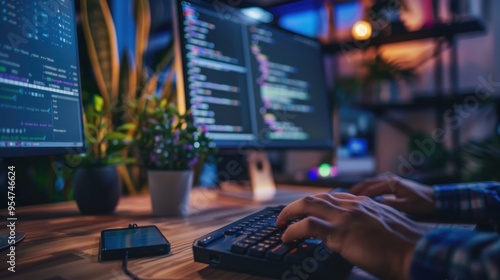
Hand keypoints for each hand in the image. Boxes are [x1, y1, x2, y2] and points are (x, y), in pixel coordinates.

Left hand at [277, 193, 424, 279]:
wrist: (418, 253)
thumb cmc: (408, 246)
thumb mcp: (388, 227)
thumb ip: (370, 224)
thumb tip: (359, 233)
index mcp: (364, 203)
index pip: (332, 197)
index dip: (315, 203)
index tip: (306, 210)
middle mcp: (353, 205)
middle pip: (315, 197)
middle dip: (296, 205)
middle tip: (285, 216)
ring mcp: (346, 218)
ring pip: (308, 206)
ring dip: (289, 214)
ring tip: (280, 224)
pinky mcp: (341, 233)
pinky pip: (308, 227)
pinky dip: (293, 231)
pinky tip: (287, 238)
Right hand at [349, 175, 434, 216]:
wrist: (437, 198)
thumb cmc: (424, 203)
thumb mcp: (408, 206)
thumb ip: (392, 204)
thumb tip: (375, 205)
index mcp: (392, 183)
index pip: (371, 188)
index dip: (359, 195)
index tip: (349, 202)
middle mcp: (390, 179)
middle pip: (367, 183)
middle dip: (355, 189)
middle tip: (343, 197)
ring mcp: (391, 181)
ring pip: (370, 183)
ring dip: (360, 189)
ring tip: (349, 196)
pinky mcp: (393, 185)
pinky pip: (375, 186)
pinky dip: (367, 190)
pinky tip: (363, 196)